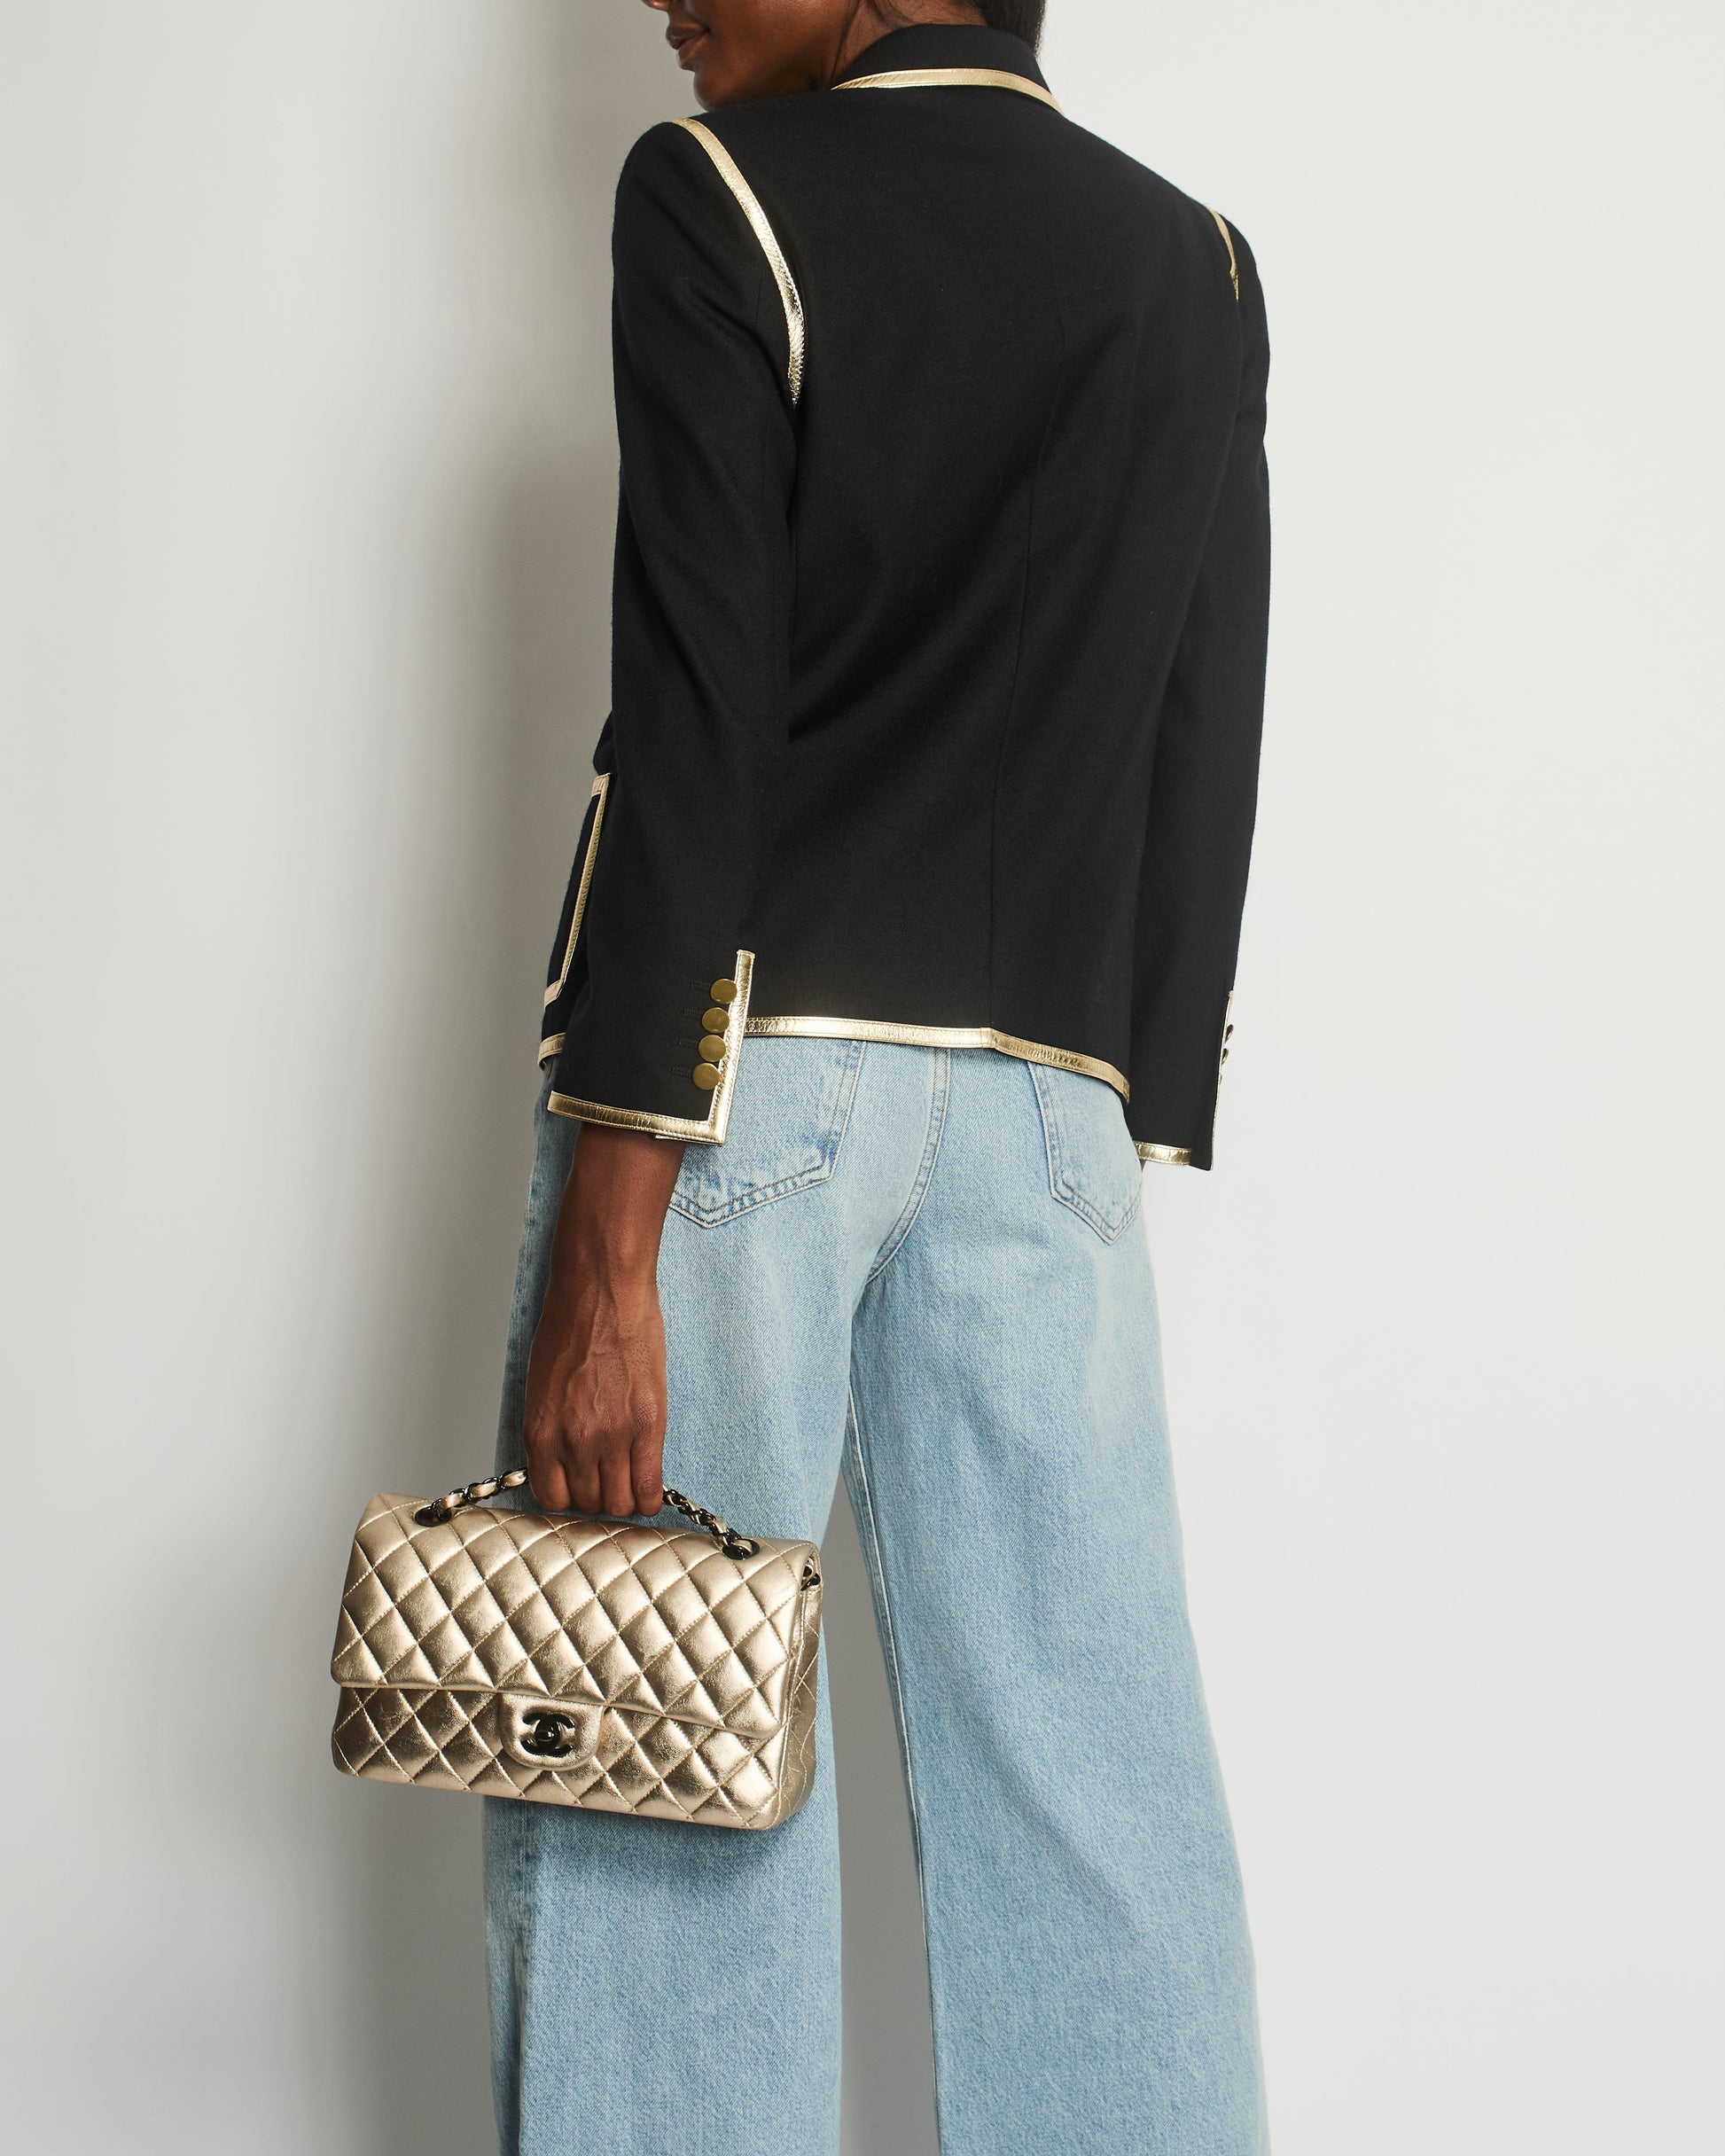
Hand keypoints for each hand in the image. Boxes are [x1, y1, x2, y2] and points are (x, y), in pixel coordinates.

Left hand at [522, 1124, 684, 1517]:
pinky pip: (649, 1487)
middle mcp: (574, 1442)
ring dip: (624, 1498)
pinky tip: (651, 1490)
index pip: (552, 1498)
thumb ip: (551, 1430)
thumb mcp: (542, 1387)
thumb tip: (563, 1461)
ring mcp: (613, 1437)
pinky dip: (651, 1497)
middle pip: (589, 1505)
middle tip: (608, 1481)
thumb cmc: (569, 1325)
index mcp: (541, 1433)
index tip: (579, 1488)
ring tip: (629, 1480)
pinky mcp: (648, 1425)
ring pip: (620, 1502)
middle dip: (598, 1497)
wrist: (601, 1291)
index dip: (569, 1497)